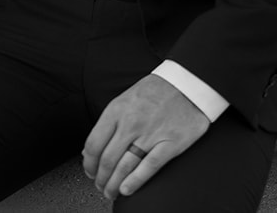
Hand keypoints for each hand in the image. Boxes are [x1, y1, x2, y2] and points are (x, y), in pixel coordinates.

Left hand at [82, 75, 210, 200]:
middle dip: (101, 178)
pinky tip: (127, 189)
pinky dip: (135, 181)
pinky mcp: (170, 143)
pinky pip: (149, 167)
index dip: (89, 163)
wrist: (187, 84)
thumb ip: (108, 124)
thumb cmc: (155, 91)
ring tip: (111, 192)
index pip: (94, 144)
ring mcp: (151, 134)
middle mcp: (131, 123)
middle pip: (107, 159)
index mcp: (116, 110)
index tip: (89, 171)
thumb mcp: (125, 100)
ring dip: (114, 184)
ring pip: (124, 166)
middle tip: (100, 185)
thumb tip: (90, 148)